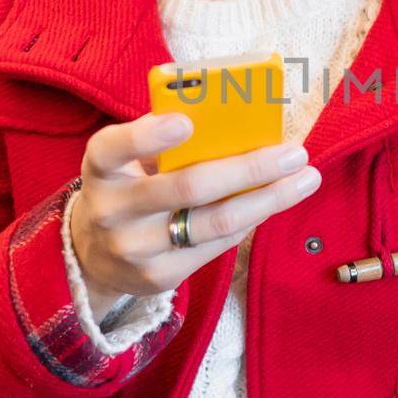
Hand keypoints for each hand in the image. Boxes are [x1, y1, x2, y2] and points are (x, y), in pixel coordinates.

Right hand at [69, 112, 321, 314]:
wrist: (93, 256)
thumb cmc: (127, 187)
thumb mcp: (127, 160)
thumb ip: (165, 142)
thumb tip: (238, 120)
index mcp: (100, 168)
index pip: (113, 148)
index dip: (148, 136)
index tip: (186, 122)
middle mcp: (112, 210)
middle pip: (187, 187)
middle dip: (248, 167)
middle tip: (293, 153)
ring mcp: (135, 249)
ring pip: (214, 222)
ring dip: (268, 199)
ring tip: (304, 179)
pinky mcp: (160, 276)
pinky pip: (218, 244)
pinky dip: (251, 218)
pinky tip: (274, 201)